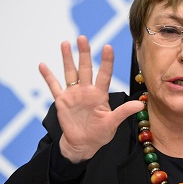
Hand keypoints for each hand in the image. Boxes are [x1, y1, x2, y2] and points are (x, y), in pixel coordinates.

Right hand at [39, 36, 143, 162]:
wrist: (83, 144)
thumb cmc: (100, 134)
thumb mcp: (112, 123)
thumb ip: (123, 112)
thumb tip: (139, 104)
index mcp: (100, 94)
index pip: (104, 74)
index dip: (106, 61)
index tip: (108, 47)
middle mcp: (87, 91)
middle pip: (86, 68)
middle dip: (84, 53)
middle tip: (82, 38)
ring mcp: (73, 94)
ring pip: (70, 72)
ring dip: (67, 59)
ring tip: (65, 43)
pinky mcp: (62, 101)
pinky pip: (54, 86)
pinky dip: (48, 76)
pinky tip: (43, 65)